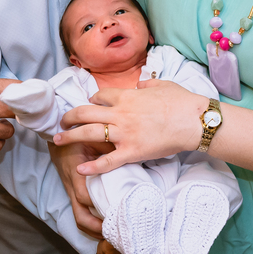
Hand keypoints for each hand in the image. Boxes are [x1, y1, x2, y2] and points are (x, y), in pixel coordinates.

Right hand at [48, 141, 112, 237]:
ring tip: (110, 235)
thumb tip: (129, 156)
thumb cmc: (77, 136)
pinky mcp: (73, 191)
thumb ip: (107, 148)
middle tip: (115, 231)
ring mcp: (71, 191)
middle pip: (80, 215)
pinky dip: (90, 222)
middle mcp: (72, 186)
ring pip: (79, 217)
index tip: (117, 212)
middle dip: (96, 228)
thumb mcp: (92, 138)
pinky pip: (79, 211)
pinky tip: (103, 225)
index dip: (99, 207)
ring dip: (92, 229)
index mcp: (76, 174)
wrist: (56, 135)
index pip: (84, 196)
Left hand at [53, 80, 205, 175]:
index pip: (100, 96)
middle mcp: (120, 114)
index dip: (92, 99)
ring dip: (70, 137)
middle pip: (85, 113)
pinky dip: (93, 167)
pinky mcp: (132, 152)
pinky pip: (108, 161)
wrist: (194, 121)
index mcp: (127, 96)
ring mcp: (125, 134)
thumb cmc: (182, 102)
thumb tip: (140, 84)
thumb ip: (147, 84)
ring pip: (89, 134)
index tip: (89, 104)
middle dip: (70, 117)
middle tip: (62, 122)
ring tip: (58, 141)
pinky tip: (81, 170)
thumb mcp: (162, 84)